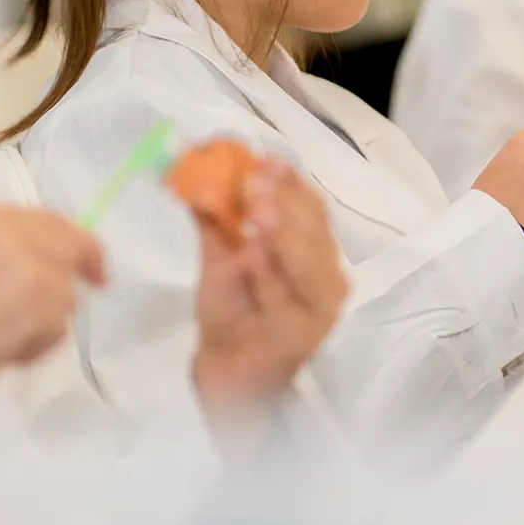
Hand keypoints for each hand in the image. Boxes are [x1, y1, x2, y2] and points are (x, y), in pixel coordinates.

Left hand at [192, 160, 348, 457]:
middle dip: (284, 201)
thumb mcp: (219, 251)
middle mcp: (327, 273)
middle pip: (315, 228)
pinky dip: (270, 278)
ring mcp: (321, 306)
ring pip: (309, 263)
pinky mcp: (306, 335)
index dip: (290, 180)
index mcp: (313, 247)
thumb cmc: (230, 306)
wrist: (224, 365)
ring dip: (282, 235)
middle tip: (253, 182)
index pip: (311, 205)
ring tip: (256, 214)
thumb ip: (214, 213)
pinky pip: (288, 302)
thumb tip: (195, 165)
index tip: (262, 159)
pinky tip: (251, 258)